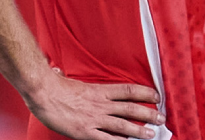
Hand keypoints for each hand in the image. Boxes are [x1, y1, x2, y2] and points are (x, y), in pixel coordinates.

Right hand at [26, 68, 164, 139]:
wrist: (42, 93)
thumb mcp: (67, 80)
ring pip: (123, 125)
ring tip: (152, 134)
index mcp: (100, 90)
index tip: (156, 96)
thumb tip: (58, 71)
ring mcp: (94, 118)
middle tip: (161, 118)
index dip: (145, 93)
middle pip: (131, 108)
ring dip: (139, 130)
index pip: (129, 90)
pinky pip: (105, 139)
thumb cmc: (53, 86)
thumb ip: (69, 78)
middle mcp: (101, 104)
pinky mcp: (85, 131)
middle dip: (148, 113)